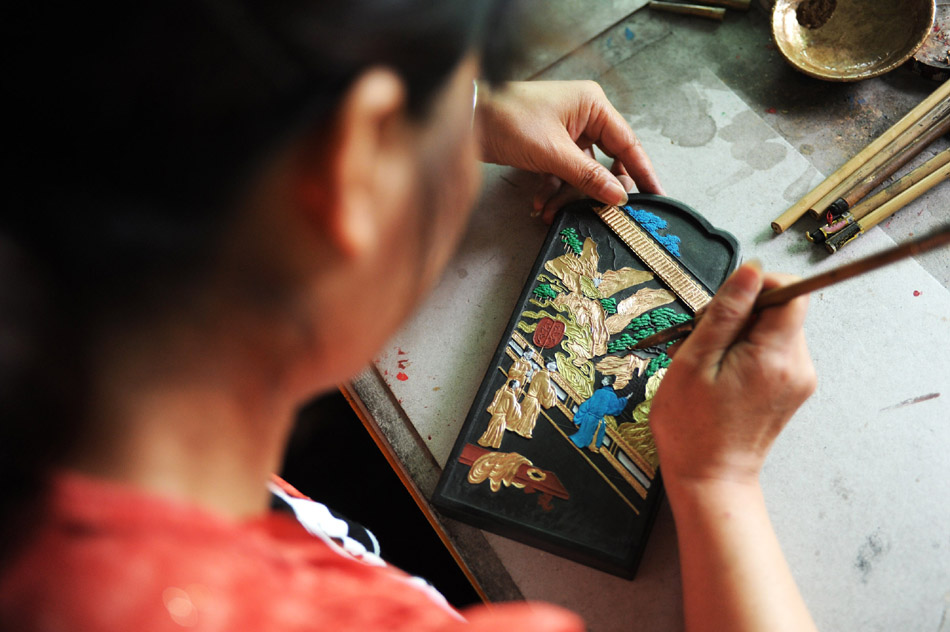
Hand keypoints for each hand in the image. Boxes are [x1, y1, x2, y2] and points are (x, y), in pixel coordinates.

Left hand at [475, 80, 663, 222]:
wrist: (467, 120)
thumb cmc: (508, 120)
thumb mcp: (553, 153)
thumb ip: (588, 176)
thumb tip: (617, 196)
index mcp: (592, 105)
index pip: (627, 143)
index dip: (642, 171)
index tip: (655, 194)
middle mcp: (583, 115)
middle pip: (605, 160)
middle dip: (596, 189)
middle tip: (603, 211)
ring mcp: (565, 131)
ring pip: (581, 171)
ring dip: (568, 194)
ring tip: (554, 211)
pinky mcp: (548, 145)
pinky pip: (561, 172)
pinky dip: (552, 189)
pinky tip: (540, 203)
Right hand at [649, 262, 815, 488]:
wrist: (709, 477)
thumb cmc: (692, 426)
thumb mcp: (695, 361)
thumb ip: (726, 312)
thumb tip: (750, 271)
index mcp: (774, 356)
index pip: (791, 292)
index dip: (758, 285)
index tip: (724, 305)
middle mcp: (797, 366)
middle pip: (781, 309)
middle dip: (741, 313)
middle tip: (705, 340)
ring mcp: (798, 379)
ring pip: (774, 329)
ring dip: (741, 333)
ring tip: (710, 362)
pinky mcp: (792, 388)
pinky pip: (773, 350)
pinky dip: (747, 351)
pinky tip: (722, 373)